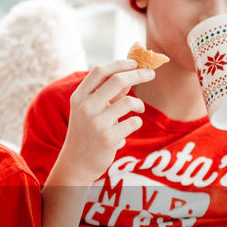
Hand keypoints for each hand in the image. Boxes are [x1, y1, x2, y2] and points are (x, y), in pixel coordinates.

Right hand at [52, 60, 149, 185]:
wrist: (76, 164)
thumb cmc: (85, 133)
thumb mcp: (89, 111)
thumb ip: (107, 94)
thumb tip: (129, 75)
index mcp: (79, 97)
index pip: (100, 71)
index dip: (119, 63)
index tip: (134, 63)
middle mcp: (85, 107)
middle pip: (118, 80)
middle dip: (139, 74)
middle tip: (151, 74)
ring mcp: (96, 123)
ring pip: (130, 102)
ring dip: (139, 104)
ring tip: (138, 109)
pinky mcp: (108, 138)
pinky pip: (134, 122)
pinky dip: (136, 122)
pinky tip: (129, 129)